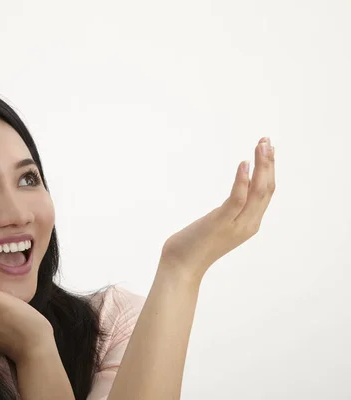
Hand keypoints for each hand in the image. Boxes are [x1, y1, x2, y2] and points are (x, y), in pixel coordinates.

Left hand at [160, 137, 275, 280]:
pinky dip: (242, 180)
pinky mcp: (221, 223)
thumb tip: (234, 194)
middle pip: (267, 189)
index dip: (270, 169)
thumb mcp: (218, 224)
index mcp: (250, 223)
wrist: (181, 266)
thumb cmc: (194, 245)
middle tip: (266, 140)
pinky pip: (237, 199)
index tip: (267, 149)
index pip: (266, 192)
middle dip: (269, 163)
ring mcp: (236, 224)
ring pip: (257, 192)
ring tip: (261, 146)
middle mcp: (248, 224)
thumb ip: (229, 211)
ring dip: (261, 166)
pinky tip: (243, 164)